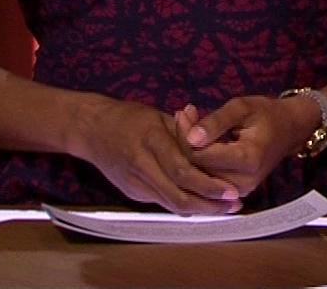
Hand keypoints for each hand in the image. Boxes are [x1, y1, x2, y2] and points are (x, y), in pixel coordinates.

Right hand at [72, 97, 243, 214]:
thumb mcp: (160, 118)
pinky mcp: (131, 192)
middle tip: (235, 205)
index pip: (184, 170)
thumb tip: (216, 147)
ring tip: (225, 209)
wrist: (91, 130)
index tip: (232, 190)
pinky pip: (162, 202)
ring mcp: (134, 182)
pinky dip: (184, 204)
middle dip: (209, 204)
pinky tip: (203, 203)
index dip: (209, 184)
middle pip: (178, 194)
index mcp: (152, 141)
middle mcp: (142, 165)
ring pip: (171, 204)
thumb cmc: (131, 118)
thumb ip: (186, 135)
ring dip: (200, 209)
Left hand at [178, 95, 318, 199]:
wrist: (289, 130)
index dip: (186, 135)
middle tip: (183, 115)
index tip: (183, 112)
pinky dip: (197, 160)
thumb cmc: (266, 115)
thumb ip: (216, 122)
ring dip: (188, 150)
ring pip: (198, 175)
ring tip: (188, 124)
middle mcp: (243, 181)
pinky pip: (206, 178)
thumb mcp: (242, 108)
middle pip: (198, 167)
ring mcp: (239, 191)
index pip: (202, 155)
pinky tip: (197, 140)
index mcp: (248, 160)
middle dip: (184, 141)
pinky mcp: (234, 193)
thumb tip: (191, 137)